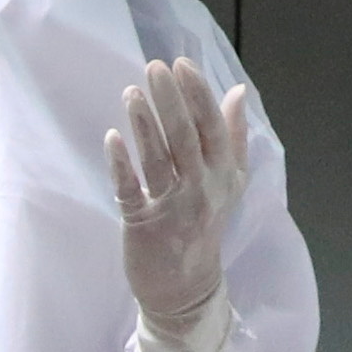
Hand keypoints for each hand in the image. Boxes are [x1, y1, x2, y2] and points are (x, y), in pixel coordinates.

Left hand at [110, 55, 254, 351]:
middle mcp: (201, 189)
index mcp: (223, 174)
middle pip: (186, 138)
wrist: (186, 287)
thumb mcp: (229, 182)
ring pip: (158, 161)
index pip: (213, 127)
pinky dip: (121, 164)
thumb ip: (233, 136)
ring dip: (145, 125)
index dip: (198, 95)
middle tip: (154, 67)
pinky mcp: (143, 224)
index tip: (181, 64)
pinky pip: (130, 190)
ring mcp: (172, 207)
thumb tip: (239, 92)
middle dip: (170, 100)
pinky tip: (112, 138)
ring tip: (132, 93)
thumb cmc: (204, 225)